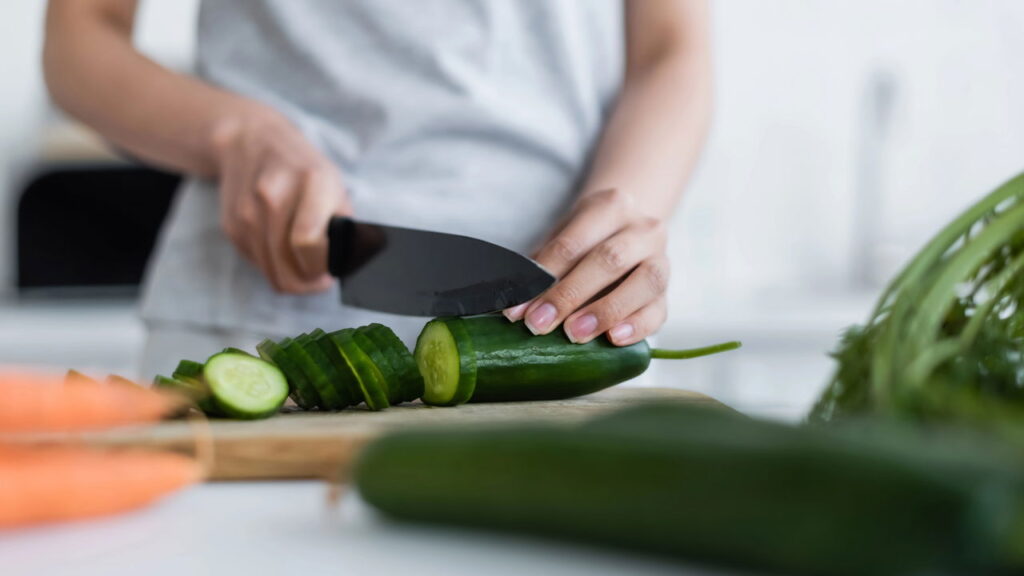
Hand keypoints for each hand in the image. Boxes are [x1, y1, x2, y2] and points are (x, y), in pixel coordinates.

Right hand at [210, 108, 350, 293]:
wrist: (251, 140)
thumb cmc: (303, 169)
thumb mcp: (334, 185)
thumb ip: (342, 224)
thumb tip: (347, 264)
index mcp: (311, 180)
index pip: (307, 242)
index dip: (319, 267)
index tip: (329, 274)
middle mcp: (274, 194)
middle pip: (286, 263)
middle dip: (305, 282)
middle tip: (318, 279)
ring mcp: (247, 209)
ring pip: (269, 269)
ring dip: (288, 277)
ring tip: (303, 268)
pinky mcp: (232, 223)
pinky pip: (255, 261)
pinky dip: (271, 264)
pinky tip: (282, 250)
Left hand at [503, 188, 669, 345]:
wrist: (627, 234)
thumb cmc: (584, 240)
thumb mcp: (562, 238)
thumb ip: (541, 265)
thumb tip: (511, 300)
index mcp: (611, 206)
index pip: (574, 242)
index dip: (543, 276)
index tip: (517, 308)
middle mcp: (643, 229)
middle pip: (609, 259)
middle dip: (570, 294)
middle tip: (539, 324)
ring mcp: (661, 260)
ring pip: (644, 282)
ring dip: (606, 310)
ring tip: (575, 334)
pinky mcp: (666, 294)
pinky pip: (659, 311)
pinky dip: (637, 326)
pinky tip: (613, 339)